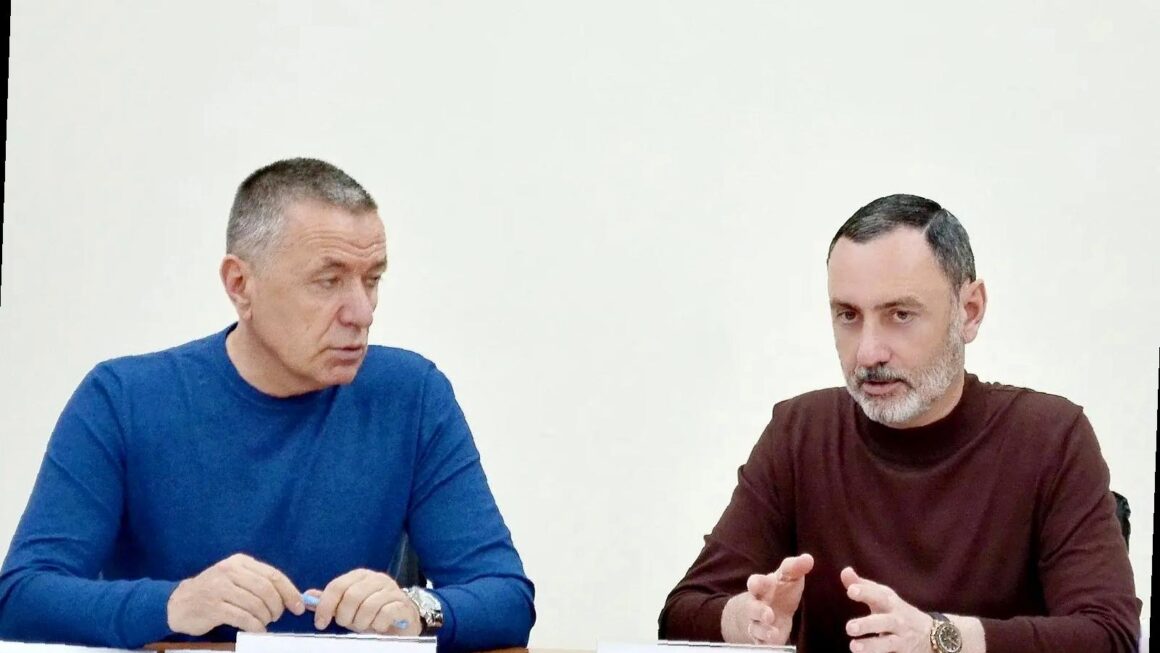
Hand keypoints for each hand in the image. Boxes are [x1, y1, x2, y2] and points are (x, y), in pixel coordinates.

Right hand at [167, 553, 304, 635]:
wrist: (179, 602)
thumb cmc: (214, 591)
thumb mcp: (235, 578)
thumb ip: (258, 582)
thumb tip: (290, 596)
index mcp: (240, 562)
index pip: (273, 575)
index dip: (289, 592)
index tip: (298, 607)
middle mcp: (230, 571)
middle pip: (267, 590)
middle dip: (277, 607)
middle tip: (277, 617)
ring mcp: (220, 588)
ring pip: (256, 605)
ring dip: (265, 618)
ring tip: (264, 623)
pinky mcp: (213, 607)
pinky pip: (243, 618)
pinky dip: (255, 626)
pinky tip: (257, 630)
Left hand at [308, 568, 421, 635]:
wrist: (402, 620)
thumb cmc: (372, 613)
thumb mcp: (347, 608)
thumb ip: (330, 602)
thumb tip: (307, 597)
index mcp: (360, 576)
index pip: (337, 586)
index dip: (325, 606)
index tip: (320, 623)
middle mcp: (377, 579)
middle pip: (351, 596)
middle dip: (345, 616)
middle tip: (349, 624)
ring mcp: (392, 590)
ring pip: (368, 606)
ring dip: (362, 623)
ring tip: (364, 626)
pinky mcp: (403, 604)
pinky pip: (385, 613)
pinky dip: (378, 624)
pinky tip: (379, 626)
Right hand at [721, 553, 813, 644]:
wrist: (767, 612)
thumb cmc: (780, 590)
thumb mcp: (787, 577)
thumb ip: (795, 568)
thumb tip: (809, 558)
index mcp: (762, 587)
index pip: (756, 582)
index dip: (757, 582)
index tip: (762, 582)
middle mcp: (756, 604)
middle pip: (752, 607)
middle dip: (758, 611)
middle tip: (768, 614)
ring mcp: (757, 622)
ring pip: (755, 626)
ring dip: (763, 630)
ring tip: (773, 633)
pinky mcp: (761, 637)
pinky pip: (759, 642)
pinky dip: (764, 643)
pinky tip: (773, 643)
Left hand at [841, 566, 933, 652]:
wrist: (930, 634)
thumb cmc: (895, 611)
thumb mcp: (882, 597)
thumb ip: (863, 586)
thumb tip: (845, 571)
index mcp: (891, 603)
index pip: (878, 596)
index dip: (865, 592)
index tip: (851, 591)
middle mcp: (897, 621)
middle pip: (884, 622)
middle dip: (867, 625)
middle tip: (849, 627)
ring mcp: (901, 640)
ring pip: (887, 644)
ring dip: (871, 646)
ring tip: (853, 647)